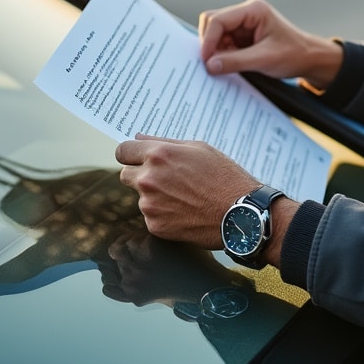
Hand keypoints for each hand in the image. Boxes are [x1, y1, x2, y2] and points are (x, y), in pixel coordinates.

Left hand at [97, 230, 236, 306]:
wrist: (204, 285)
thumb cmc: (193, 257)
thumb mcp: (174, 236)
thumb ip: (153, 231)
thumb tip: (133, 231)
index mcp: (147, 245)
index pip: (126, 239)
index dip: (133, 240)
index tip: (142, 244)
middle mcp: (137, 263)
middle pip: (116, 253)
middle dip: (125, 253)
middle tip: (137, 256)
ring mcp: (135, 282)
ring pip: (114, 270)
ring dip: (123, 268)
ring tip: (136, 269)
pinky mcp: (135, 297)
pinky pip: (110, 290)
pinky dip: (112, 286)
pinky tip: (121, 282)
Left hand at [115, 134, 257, 247]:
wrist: (240, 213)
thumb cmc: (224, 176)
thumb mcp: (199, 148)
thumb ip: (165, 143)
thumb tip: (139, 138)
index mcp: (158, 155)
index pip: (123, 151)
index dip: (131, 154)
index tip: (138, 159)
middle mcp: (149, 179)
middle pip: (125, 175)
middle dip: (140, 175)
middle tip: (165, 180)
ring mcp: (150, 205)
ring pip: (140, 197)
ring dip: (154, 196)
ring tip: (183, 197)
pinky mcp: (155, 226)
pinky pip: (151, 216)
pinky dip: (163, 215)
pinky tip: (185, 212)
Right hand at [198, 0, 343, 89]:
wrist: (309, 60)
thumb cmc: (294, 54)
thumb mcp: (264, 59)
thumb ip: (235, 61)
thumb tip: (209, 65)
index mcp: (253, 10)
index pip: (218, 20)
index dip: (208, 40)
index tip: (205, 60)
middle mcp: (246, 13)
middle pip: (213, 23)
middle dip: (210, 44)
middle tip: (211, 65)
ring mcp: (243, 24)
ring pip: (216, 35)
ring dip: (216, 51)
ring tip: (224, 67)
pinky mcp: (242, 37)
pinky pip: (223, 44)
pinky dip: (222, 55)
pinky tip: (228, 66)